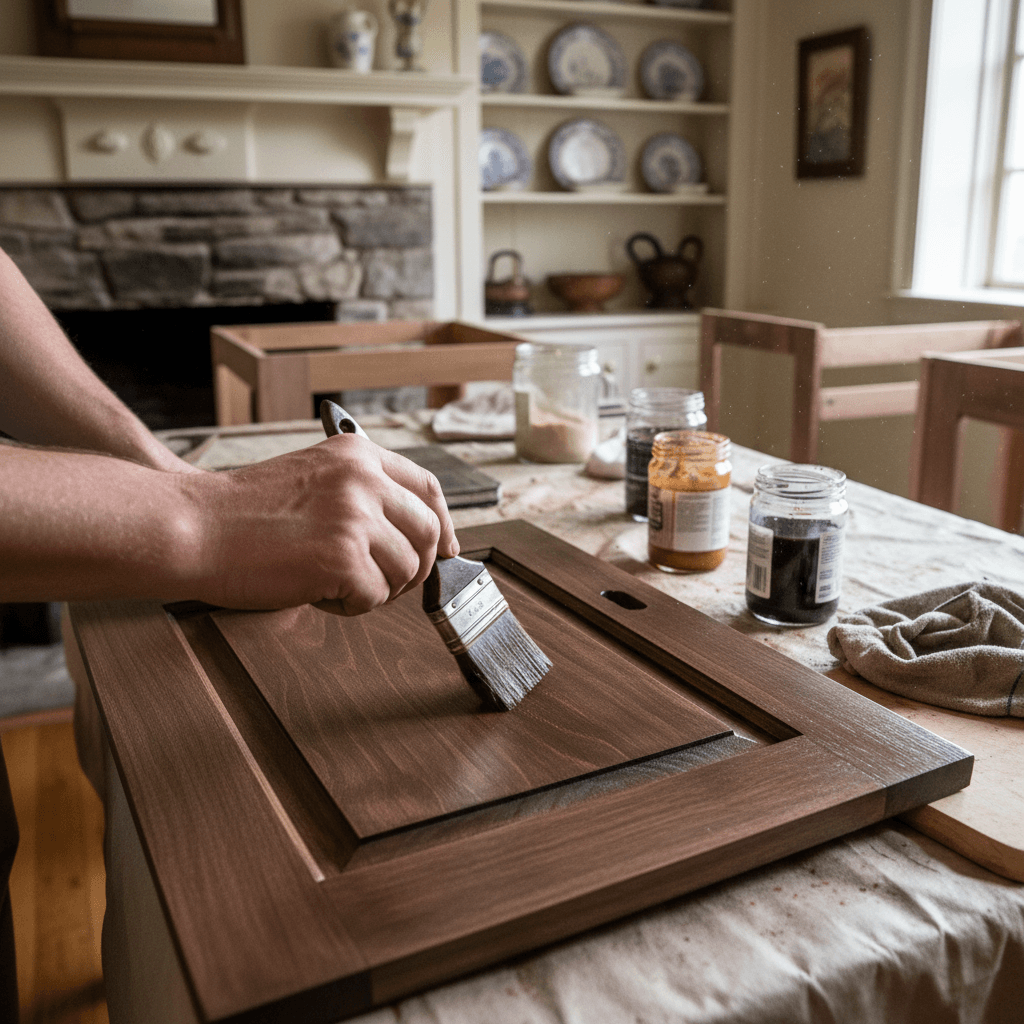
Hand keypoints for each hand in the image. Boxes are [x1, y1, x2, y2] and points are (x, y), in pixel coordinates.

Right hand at [186, 434, 457, 613]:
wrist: (193, 527)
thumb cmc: (243, 512)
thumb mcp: (314, 478)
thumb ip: (362, 494)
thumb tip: (413, 535)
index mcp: (358, 455)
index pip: (428, 488)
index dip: (445, 525)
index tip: (446, 551)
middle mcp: (363, 480)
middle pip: (429, 533)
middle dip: (415, 567)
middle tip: (383, 582)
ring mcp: (355, 517)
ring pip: (407, 570)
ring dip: (377, 589)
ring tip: (333, 584)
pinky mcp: (343, 558)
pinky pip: (374, 597)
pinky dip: (349, 606)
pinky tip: (316, 592)